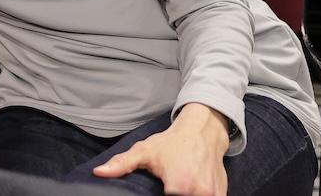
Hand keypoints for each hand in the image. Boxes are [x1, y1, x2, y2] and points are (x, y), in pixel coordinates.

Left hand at [92, 103, 229, 195]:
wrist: (203, 131)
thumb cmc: (173, 142)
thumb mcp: (144, 151)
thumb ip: (122, 164)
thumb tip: (98, 172)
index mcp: (179, 186)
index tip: (154, 192)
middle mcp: (200, 193)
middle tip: (164, 188)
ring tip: (177, 189)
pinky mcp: (222, 195)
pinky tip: (189, 190)